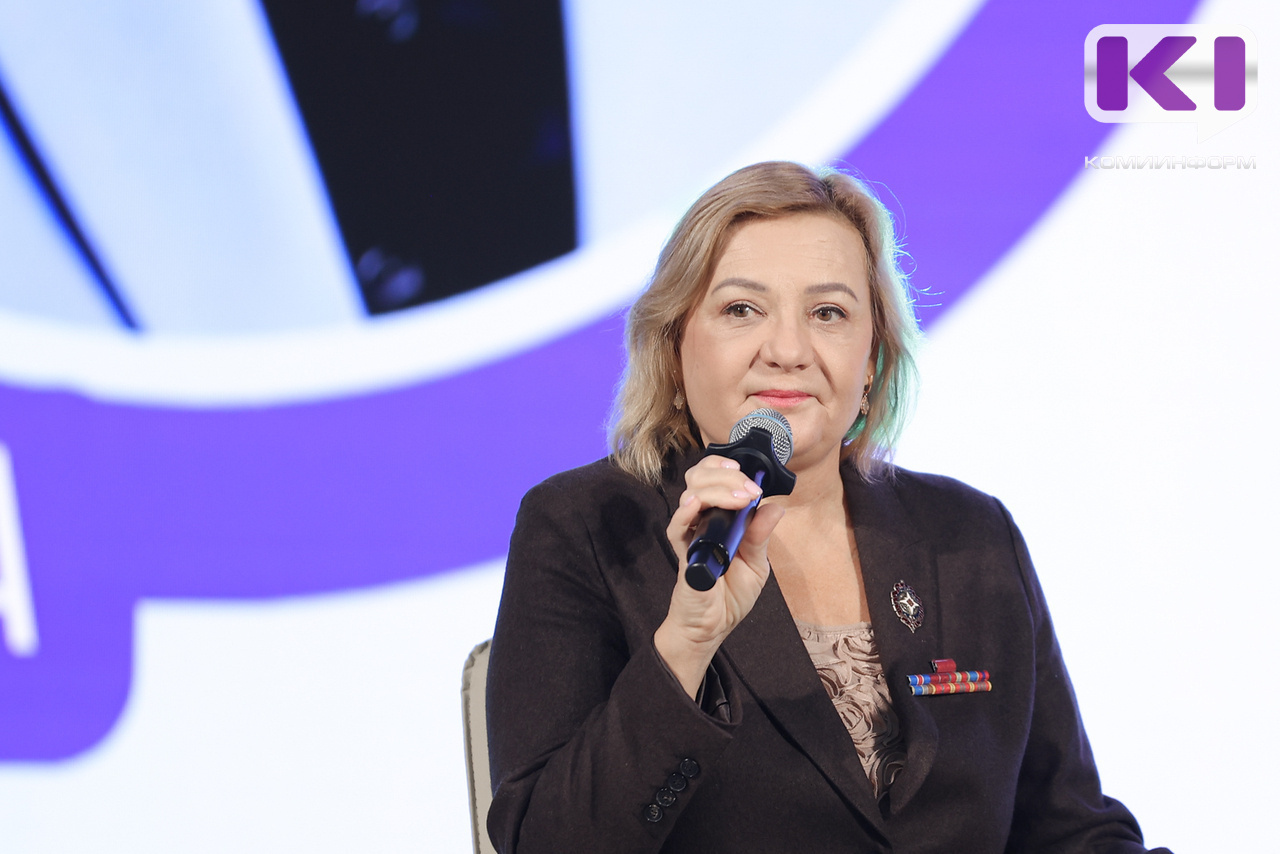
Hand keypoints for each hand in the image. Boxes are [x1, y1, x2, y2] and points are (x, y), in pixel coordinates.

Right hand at [654, 455, 784, 697]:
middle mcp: (702, 520)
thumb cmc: (731, 595)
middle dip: (726, 476)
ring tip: (739, 497)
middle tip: (749, 488)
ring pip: (691, 494)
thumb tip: (775, 506)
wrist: (713, 626)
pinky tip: (696, 505)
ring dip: (716, 489)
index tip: (749, 473)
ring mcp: (690, 534)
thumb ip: (760, 535)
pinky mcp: (682, 553)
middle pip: (701, 479)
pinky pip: (677, 528)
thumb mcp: (756, 563)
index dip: (727, 469)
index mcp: (720, 517)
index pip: (714, 478)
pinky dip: (685, 513)